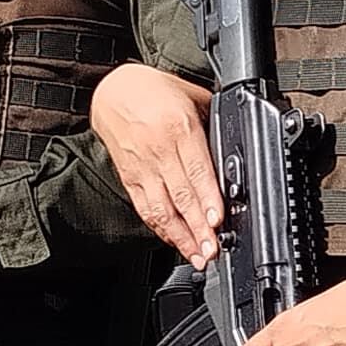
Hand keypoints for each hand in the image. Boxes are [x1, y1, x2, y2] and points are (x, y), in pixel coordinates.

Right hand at [90, 62, 220, 266]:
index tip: (217, 220)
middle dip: (198, 227)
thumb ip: (212, 120)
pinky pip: (145, 208)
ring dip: (181, 236)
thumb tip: (235, 143)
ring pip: (162, 208)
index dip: (207, 198)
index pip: (197, 170)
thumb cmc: (153, 90)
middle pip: (181, 195)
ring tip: (197, 254)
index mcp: (179, 128)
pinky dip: (160, 228)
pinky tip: (175, 241)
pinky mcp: (130, 178)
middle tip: (212, 249)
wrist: (111, 90)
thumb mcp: (191, 94)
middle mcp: (159, 150)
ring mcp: (142, 167)